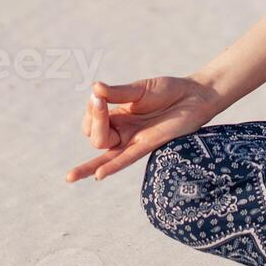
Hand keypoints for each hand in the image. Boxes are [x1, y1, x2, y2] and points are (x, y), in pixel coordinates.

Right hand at [65, 76, 221, 182]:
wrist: (195, 95)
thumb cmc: (168, 91)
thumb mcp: (139, 89)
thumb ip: (117, 92)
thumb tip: (94, 87)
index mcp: (116, 116)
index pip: (91, 121)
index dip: (91, 110)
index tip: (98, 93)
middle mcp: (123, 131)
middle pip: (97, 138)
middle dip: (94, 121)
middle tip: (100, 102)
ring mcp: (134, 140)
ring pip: (106, 156)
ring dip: (87, 167)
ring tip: (70, 177)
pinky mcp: (149, 144)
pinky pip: (126, 158)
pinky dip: (112, 166)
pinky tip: (99, 175)